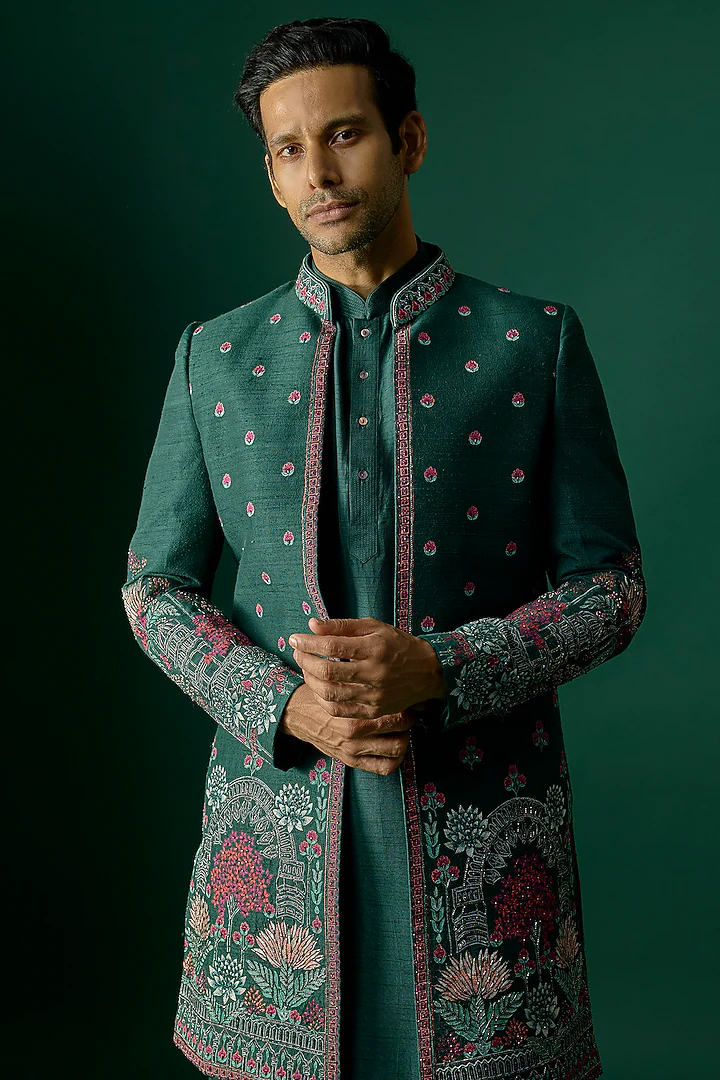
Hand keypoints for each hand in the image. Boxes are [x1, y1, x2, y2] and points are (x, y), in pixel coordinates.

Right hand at [279, 682, 413, 774]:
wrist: (296, 713)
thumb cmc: (321, 691)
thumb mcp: (336, 678)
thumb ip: (357, 671)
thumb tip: (388, 664)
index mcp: (351, 710)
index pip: (393, 707)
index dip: (407, 700)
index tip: (410, 694)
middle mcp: (354, 732)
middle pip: (400, 727)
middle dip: (410, 717)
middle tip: (413, 709)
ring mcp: (353, 749)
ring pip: (397, 748)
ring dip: (405, 737)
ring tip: (405, 728)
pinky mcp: (351, 761)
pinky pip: (384, 767)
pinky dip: (395, 758)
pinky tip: (396, 746)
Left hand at [288, 616, 445, 719]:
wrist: (427, 672)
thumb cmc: (397, 644)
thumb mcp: (374, 627)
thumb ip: (342, 626)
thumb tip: (311, 626)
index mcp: (374, 648)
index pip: (332, 647)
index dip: (308, 643)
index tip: (295, 638)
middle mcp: (375, 673)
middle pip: (327, 672)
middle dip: (305, 661)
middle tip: (297, 651)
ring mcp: (374, 696)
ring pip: (330, 694)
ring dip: (310, 680)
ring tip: (306, 667)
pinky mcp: (374, 711)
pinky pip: (340, 710)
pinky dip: (323, 699)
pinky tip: (319, 687)